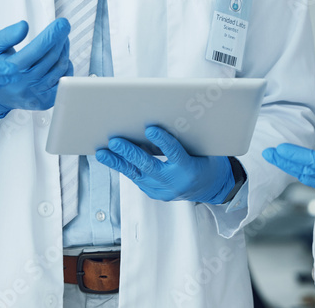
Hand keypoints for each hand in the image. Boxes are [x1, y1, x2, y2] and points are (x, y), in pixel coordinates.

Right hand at [0, 18, 71, 118]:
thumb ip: (6, 35)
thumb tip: (24, 26)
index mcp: (10, 71)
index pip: (37, 50)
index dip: (52, 35)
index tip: (61, 23)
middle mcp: (23, 85)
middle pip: (51, 58)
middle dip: (60, 39)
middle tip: (63, 27)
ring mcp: (35, 95)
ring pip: (59, 69)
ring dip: (64, 50)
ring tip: (62, 40)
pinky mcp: (44, 102)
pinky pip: (63, 82)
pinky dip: (66, 68)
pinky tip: (61, 58)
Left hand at [95, 125, 233, 203]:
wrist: (211, 187)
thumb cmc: (207, 162)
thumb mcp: (203, 148)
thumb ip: (184, 138)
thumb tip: (160, 120)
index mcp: (190, 170)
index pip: (175, 154)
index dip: (163, 141)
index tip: (150, 128)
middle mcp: (175, 183)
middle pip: (149, 166)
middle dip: (130, 152)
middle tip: (115, 140)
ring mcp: (163, 191)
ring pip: (137, 174)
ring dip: (118, 162)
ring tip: (102, 152)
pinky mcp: (155, 194)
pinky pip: (137, 179)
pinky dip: (124, 167)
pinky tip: (112, 158)